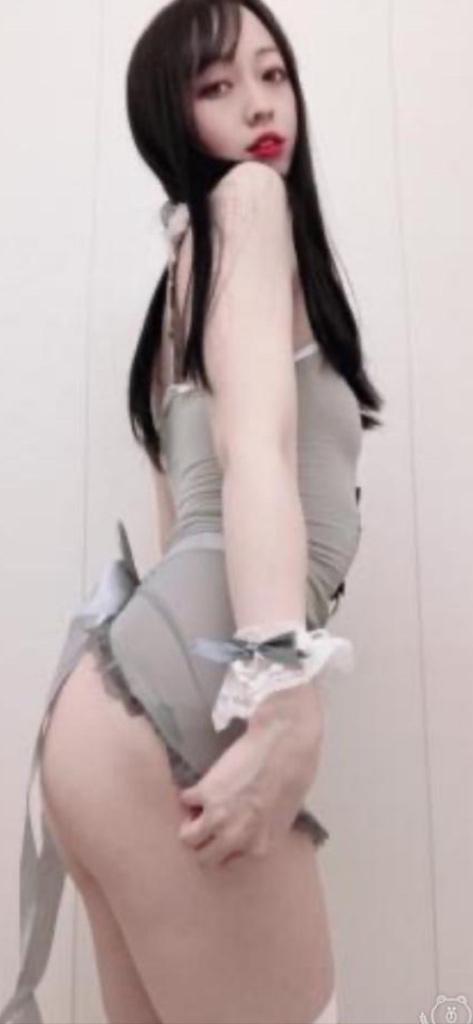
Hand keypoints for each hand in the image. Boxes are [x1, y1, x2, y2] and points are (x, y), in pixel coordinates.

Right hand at [177, 681, 323, 868]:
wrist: (284, 743)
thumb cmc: (296, 773)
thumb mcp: (285, 813)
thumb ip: (264, 828)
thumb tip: (252, 824)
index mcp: (259, 846)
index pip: (231, 860)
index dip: (226, 844)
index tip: (224, 833)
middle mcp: (236, 838)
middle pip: (205, 857)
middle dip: (204, 843)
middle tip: (205, 826)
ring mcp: (218, 818)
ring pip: (187, 837)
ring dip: (190, 824)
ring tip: (196, 810)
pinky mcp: (205, 793)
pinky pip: (185, 800)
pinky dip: (190, 793)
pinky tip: (199, 785)